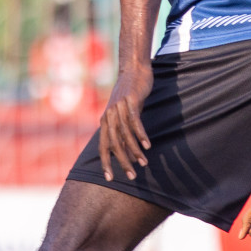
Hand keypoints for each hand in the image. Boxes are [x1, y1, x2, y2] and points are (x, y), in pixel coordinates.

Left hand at [98, 65, 153, 180]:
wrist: (134, 70)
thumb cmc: (129, 95)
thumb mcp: (123, 114)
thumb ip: (121, 130)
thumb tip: (124, 150)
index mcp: (105, 121)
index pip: (102, 146)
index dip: (105, 163)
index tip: (109, 179)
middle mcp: (109, 116)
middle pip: (113, 144)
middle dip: (122, 161)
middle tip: (131, 176)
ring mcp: (118, 108)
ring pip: (125, 135)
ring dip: (134, 150)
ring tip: (144, 163)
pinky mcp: (130, 101)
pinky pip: (135, 121)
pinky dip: (140, 134)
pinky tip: (148, 145)